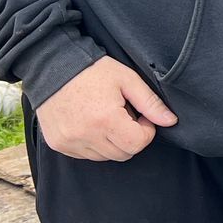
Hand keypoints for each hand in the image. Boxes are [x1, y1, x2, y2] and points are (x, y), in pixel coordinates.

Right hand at [36, 56, 177, 160]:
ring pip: (105, 156)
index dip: (146, 131)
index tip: (142, 116)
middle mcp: (85, 135)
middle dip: (131, 138)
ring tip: (106, 117)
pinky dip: (94, 144)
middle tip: (125, 115)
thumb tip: (170, 121)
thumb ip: (150, 103)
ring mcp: (69, 142)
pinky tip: (91, 123)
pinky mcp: (58, 144)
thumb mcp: (127, 80)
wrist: (51, 66)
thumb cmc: (93, 70)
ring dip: (112, 142)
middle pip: (123, 153)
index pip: (137, 144)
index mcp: (105, 119)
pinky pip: (85, 155)